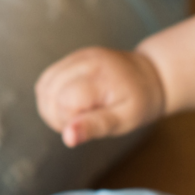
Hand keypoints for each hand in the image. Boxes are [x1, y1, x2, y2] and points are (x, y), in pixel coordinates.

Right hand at [35, 47, 165, 146]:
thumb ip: (95, 127)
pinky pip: (47, 79)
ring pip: (44, 86)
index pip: (63, 102)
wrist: (151, 74)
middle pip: (49, 94)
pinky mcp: (71, 58)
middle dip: (58, 116)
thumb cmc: (140, 101)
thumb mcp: (124, 120)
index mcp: (101, 77)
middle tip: (83, 122)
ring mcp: (77, 56)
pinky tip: (69, 104)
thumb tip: (67, 138)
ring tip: (77, 114)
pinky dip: (51, 97)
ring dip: (51, 107)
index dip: (69, 121)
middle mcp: (85, 60)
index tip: (89, 125)